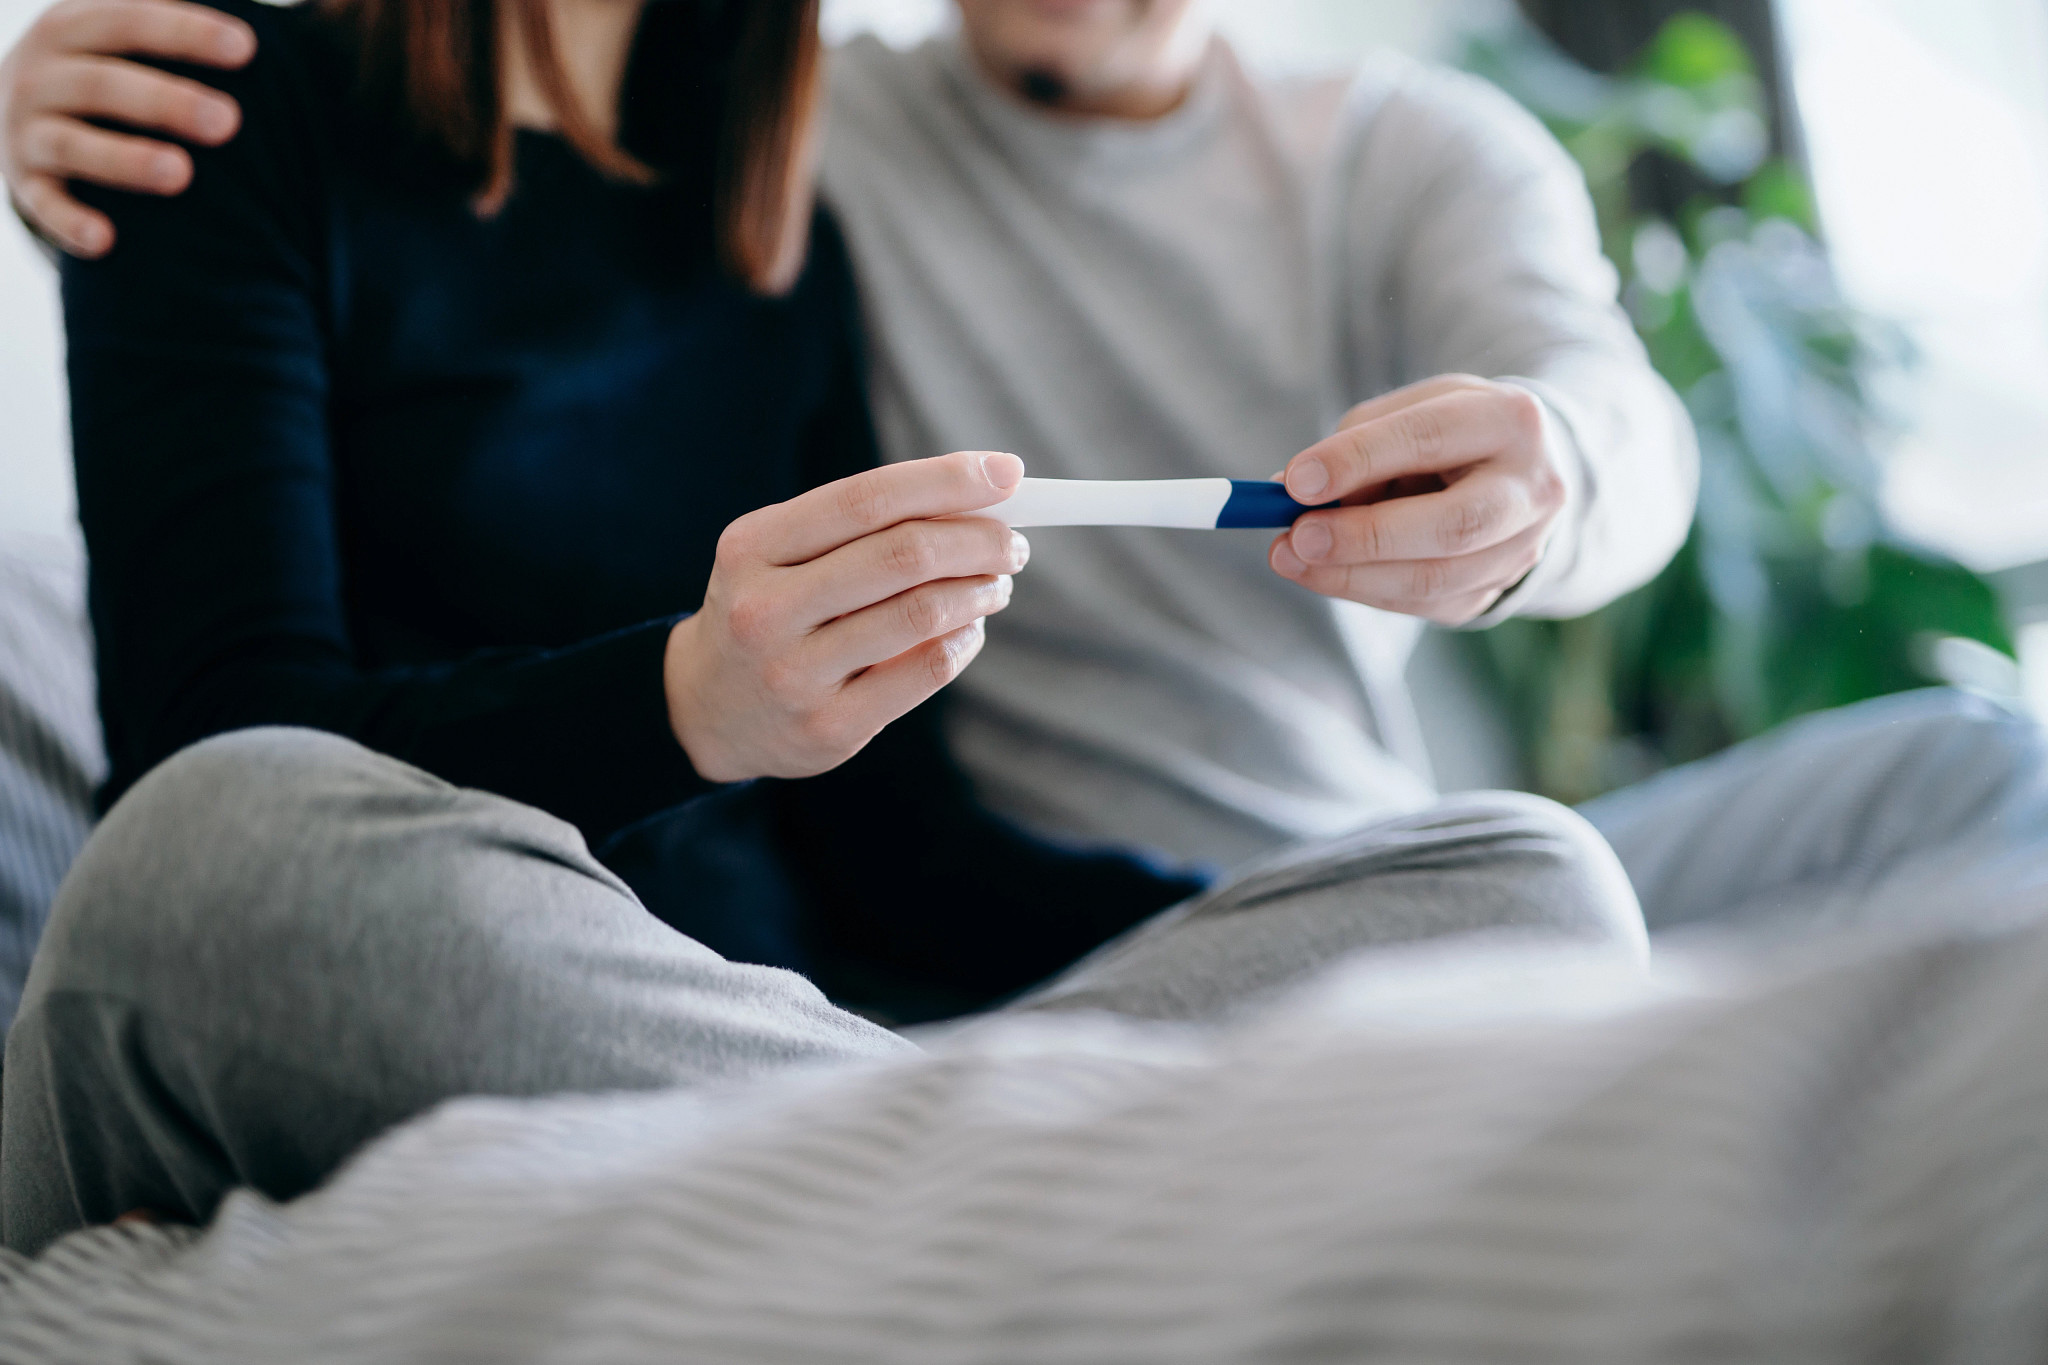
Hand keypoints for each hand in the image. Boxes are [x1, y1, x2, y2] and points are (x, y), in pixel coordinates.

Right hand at [1, 0, 253, 257]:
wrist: (18, 108)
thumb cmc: (109, 67)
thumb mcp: (128, 33)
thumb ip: (185, 25)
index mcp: (75, 26)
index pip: (128, 20)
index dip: (186, 32)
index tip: (248, 49)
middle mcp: (42, 73)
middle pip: (102, 84)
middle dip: (166, 101)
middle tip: (230, 122)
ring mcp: (28, 130)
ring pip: (71, 144)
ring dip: (124, 160)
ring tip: (181, 175)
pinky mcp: (25, 183)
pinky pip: (42, 205)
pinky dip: (69, 223)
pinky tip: (105, 241)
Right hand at [665, 451, 1029, 782]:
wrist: (704, 708)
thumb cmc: (767, 609)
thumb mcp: (779, 554)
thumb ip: (862, 526)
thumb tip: (978, 496)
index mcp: (752, 547)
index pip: (867, 499)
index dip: (946, 481)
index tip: (1007, 473)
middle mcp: (765, 609)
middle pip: (902, 555)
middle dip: (977, 539)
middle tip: (1011, 541)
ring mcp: (795, 674)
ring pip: (921, 613)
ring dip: (980, 590)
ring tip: (997, 581)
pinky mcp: (829, 727)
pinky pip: (925, 670)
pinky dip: (965, 640)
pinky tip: (971, 627)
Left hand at [1268, 375, 1566, 625]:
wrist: (1518, 469)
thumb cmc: (1448, 433)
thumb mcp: (1409, 412)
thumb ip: (1355, 444)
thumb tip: (1292, 493)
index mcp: (1511, 420)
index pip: (1429, 439)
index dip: (1358, 461)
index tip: (1295, 482)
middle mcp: (1533, 490)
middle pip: (1451, 527)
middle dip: (1365, 537)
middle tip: (1297, 538)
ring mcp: (1524, 549)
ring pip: (1434, 579)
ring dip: (1352, 576)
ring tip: (1291, 558)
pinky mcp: (1498, 590)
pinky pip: (1424, 604)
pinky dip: (1366, 590)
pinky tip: (1327, 573)